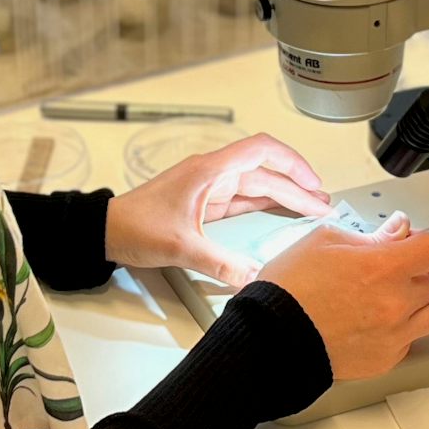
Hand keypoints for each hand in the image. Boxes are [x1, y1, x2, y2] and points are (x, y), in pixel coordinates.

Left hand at [103, 134, 330, 288]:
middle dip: (296, 186)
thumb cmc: (133, 225)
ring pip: (255, 185)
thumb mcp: (180, 247)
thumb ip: (220, 263)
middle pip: (264, 172)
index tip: (313, 181)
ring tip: (311, 206)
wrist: (105, 230)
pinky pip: (243, 199)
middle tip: (323, 204)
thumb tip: (254, 278)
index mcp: (208, 171)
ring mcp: (208, 188)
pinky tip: (280, 212)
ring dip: (283, 194)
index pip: (261, 151)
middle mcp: (211, 174)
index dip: (292, 162)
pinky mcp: (203, 203)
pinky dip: (264, 204)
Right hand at [259, 214, 428, 382]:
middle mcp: (396, 303)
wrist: (270, 337)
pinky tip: (376, 321)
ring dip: (422, 300)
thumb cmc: (289, 289)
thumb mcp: (325, 241)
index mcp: (384, 267)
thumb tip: (399, 229)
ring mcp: (394, 335)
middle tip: (391, 268)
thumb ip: (371, 235)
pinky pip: (413, 339)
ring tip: (393, 297)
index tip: (428, 242)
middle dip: (419, 269)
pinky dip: (402, 328)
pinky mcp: (386, 359)